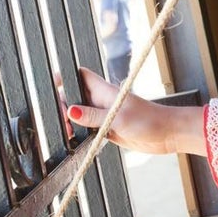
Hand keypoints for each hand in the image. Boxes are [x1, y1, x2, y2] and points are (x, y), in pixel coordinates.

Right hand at [67, 67, 206, 155]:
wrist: (166, 135)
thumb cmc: (148, 120)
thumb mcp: (117, 118)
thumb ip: (93, 116)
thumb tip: (69, 111)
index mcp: (103, 90)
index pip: (79, 75)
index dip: (64, 77)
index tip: (51, 86)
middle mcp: (101, 100)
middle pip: (74, 97)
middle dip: (63, 106)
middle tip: (63, 122)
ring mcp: (104, 115)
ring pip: (79, 114)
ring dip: (70, 122)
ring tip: (67, 133)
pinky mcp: (107, 129)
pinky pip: (87, 129)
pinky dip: (79, 134)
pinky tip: (74, 141)